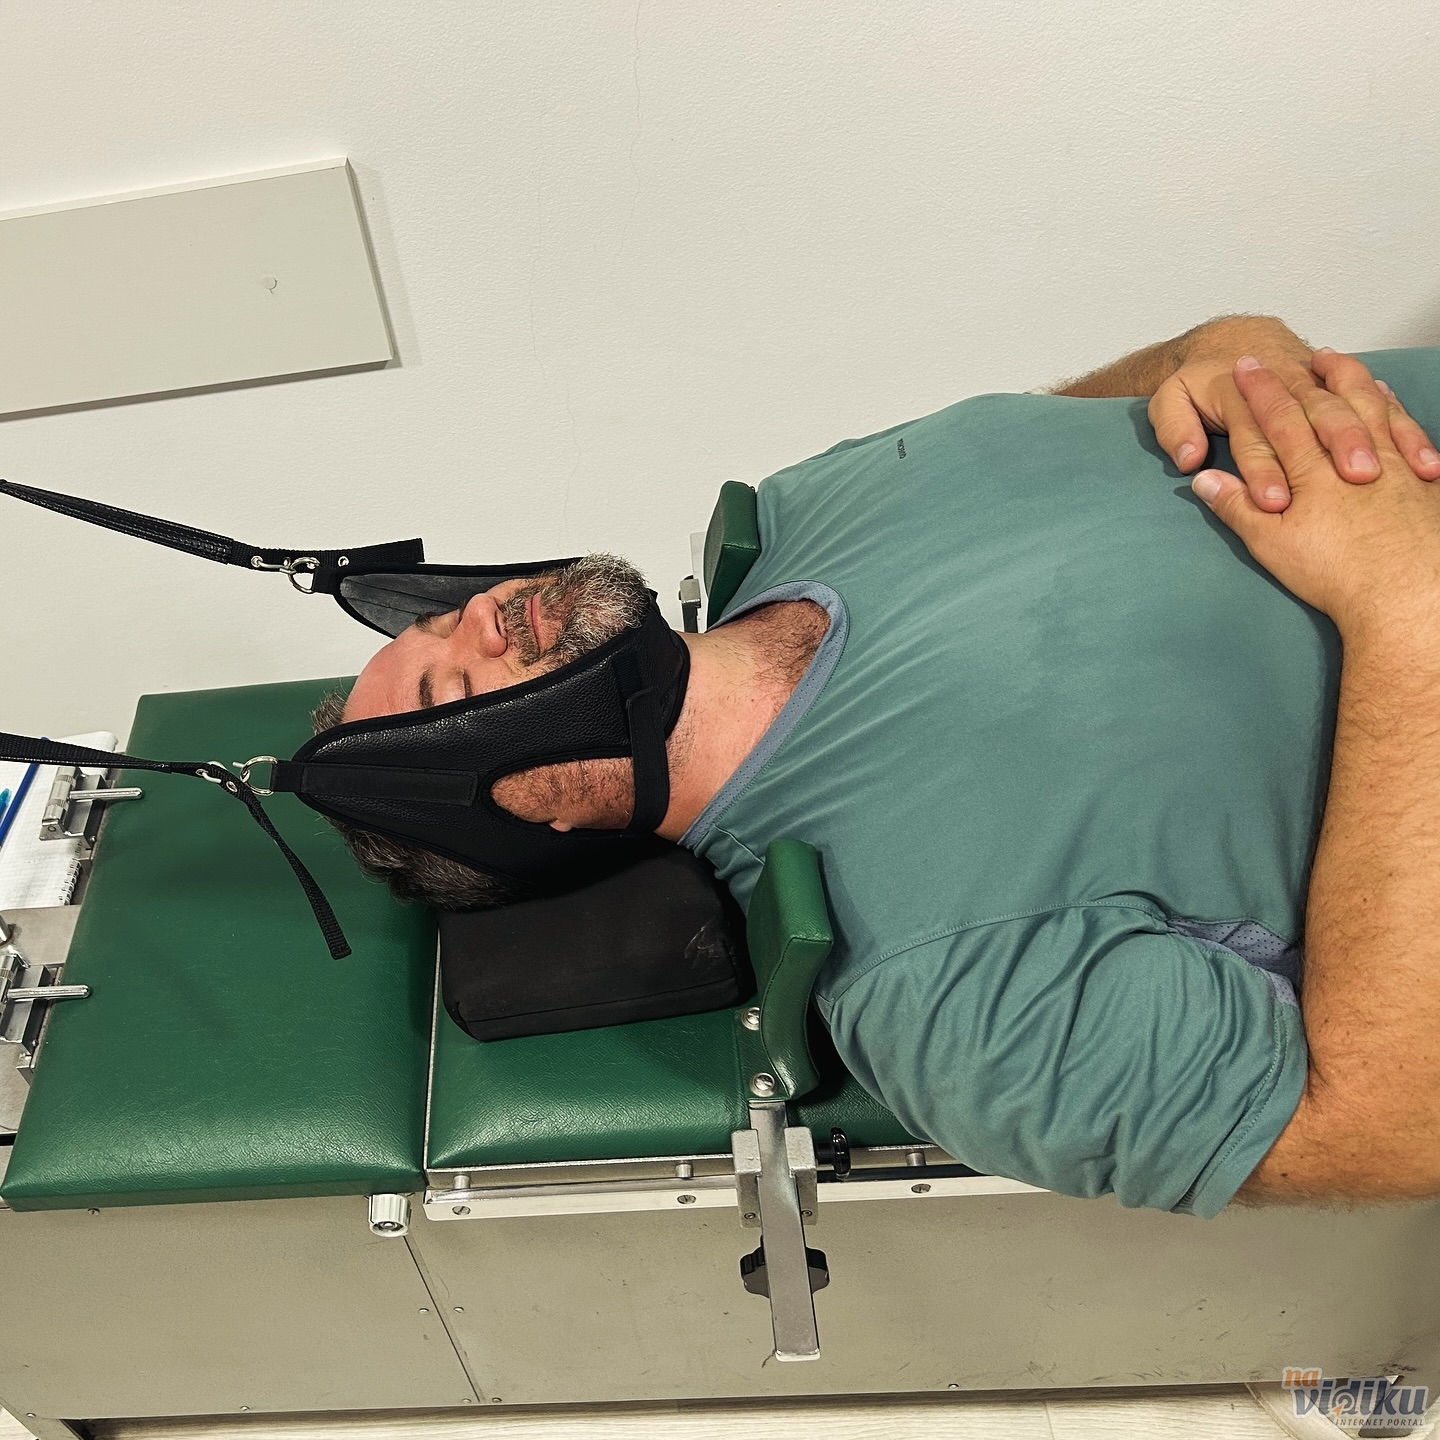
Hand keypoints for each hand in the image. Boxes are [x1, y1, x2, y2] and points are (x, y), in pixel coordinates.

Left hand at [1149, 318, 1439, 510]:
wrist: (1228, 339)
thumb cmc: (1197, 378)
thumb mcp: (1170, 399)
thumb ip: (1175, 430)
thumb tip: (1189, 462)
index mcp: (1242, 394)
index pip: (1254, 437)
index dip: (1263, 470)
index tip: (1274, 502)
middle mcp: (1285, 387)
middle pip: (1314, 419)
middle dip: (1336, 447)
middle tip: (1354, 479)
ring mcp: (1317, 386)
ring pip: (1349, 409)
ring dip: (1369, 440)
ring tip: (1387, 471)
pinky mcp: (1339, 389)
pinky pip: (1378, 406)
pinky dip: (1402, 430)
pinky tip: (1421, 461)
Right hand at [1188, 350, 1439, 641]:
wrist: (1404, 596)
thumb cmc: (1336, 574)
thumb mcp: (1272, 546)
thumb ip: (1237, 508)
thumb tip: (1203, 479)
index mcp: (1309, 472)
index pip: (1278, 418)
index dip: (1258, 390)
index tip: (1243, 367)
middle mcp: (1350, 455)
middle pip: (1318, 403)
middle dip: (1291, 377)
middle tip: (1274, 356)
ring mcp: (1391, 461)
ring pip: (1365, 405)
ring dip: (1345, 377)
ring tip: (1330, 358)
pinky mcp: (1418, 477)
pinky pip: (1402, 426)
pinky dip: (1389, 404)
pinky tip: (1384, 394)